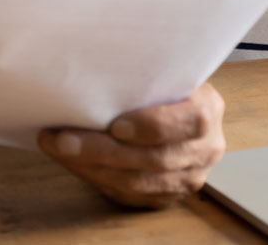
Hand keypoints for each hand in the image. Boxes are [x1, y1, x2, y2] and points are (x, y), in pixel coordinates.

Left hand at [37, 83, 227, 209]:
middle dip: (103, 151)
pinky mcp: (169, 196)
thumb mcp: (158, 69)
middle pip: (156, 158)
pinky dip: (97, 181)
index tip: (115, 124)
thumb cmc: (156, 83)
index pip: (190, 121)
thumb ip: (139, 72)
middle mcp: (206, 147)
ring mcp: (190, 177)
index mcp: (208, 109)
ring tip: (60, 150)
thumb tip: (87, 70)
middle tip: (63, 140)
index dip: (152, 126)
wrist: (168, 106)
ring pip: (139, 183)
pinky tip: (73, 164)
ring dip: (93, 169)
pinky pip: (131, 197)